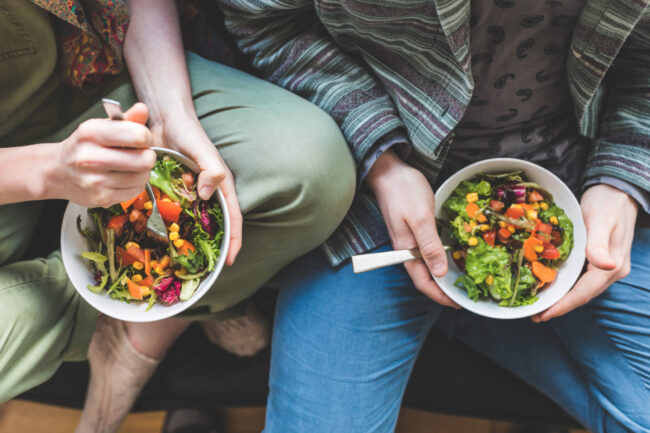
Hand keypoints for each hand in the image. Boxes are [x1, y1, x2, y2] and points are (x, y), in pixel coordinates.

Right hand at [48, 103, 155, 207]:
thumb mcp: (101, 127)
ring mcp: (95, 181)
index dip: (146, 137)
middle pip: (145, 160)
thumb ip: (126, 119)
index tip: (141, 138)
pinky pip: (136, 191)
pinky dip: (135, 184)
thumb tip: (142, 108)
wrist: (57, 172)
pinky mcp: (101, 198)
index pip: (139, 136)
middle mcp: (90, 158)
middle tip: (139, 154)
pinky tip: (123, 178)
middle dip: (147, 156)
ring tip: (131, 166)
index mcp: (91, 133)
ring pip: (143, 177)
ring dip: (142, 171)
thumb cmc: (85, 146)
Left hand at [150, 117, 242, 265]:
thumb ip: (211, 169)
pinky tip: (162, 237)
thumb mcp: (202, 149)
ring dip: (192, 238)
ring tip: (184, 259)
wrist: (165, 118)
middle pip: (216, 224)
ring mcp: (191, 193)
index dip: (234, 241)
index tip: (230, 261)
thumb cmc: (189, 132)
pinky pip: (176, 212)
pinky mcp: (174, 191)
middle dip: (214, 246)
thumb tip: (208, 194)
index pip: (233, 218)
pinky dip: (173, 225)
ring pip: (195, 221)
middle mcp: (209, 193)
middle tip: (204, 268)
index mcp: (221, 185)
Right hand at [366, 150, 459, 307]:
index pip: (423, 282)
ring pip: (426, 265)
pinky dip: (440, 258)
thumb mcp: (420, 218)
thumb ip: (429, 246)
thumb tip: (440, 274)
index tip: (458, 304)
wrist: (388, 171)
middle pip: (424, 277)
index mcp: (406, 250)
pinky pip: (427, 251)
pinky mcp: (413, 230)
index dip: (440, 296)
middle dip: (443, 289)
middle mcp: (406, 249)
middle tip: (465, 294)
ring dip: (442, 274)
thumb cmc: (404, 191)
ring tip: (461, 278)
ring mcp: (409, 240)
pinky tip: (451, 255)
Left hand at [532, 184, 636, 321]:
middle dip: (559, 306)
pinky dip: (566, 285)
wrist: (618, 190)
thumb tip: (605, 266)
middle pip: (582, 295)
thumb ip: (598, 244)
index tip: (542, 315)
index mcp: (612, 265)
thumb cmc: (607, 203)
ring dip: (561, 298)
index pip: (584, 293)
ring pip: (582, 289)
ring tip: (539, 304)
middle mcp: (611, 270)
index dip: (562, 306)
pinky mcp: (600, 260)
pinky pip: (581, 279)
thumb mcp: (600, 220)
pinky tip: (552, 285)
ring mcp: (607, 266)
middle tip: (533, 313)